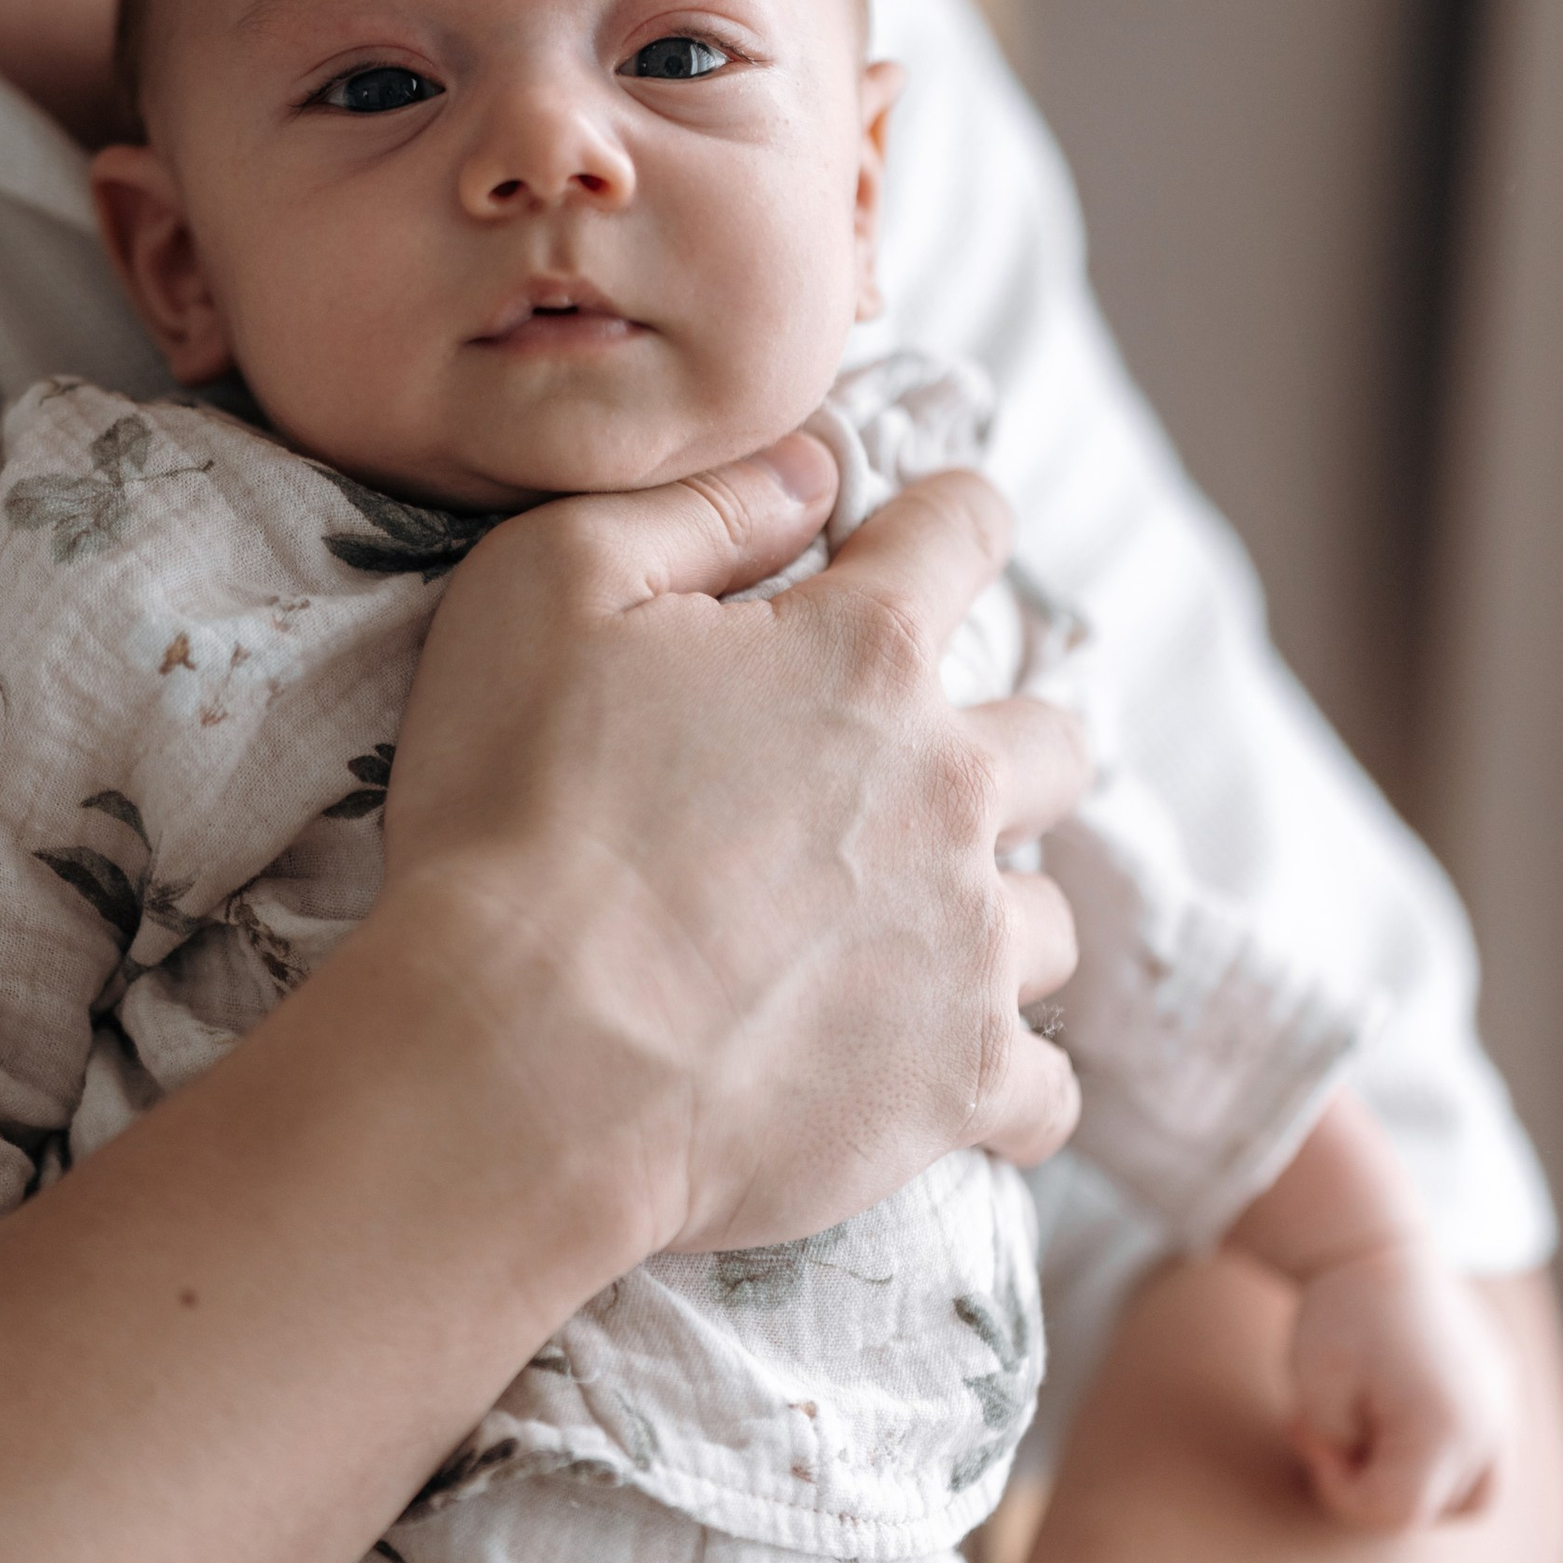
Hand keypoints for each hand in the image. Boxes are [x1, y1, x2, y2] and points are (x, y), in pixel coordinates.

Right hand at [374, 438, 1085, 1261]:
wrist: (517, 1063)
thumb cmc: (509, 817)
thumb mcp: (543, 588)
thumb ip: (695, 508)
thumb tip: (808, 471)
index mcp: (865, 650)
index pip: (964, 530)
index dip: (943, 525)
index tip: (918, 550)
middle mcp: (953, 784)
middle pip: (1053, 739)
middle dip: (995, 747)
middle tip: (902, 789)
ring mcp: (970, 943)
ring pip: (1046, 920)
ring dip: (987, 921)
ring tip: (900, 952)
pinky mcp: (963, 1083)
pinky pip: (1047, 1091)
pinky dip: (1002, 1086)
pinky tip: (933, 1083)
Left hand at [1286, 1235, 1518, 1526]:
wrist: (1374, 1242)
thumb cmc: (1337, 1318)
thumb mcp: (1317, 1400)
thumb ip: (1346, 1463)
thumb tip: (1379, 1490)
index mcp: (1447, 1426)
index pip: (1397, 1512)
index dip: (1340, 1491)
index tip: (1310, 1437)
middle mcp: (1491, 1423)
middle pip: (1443, 1511)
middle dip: (1384, 1491)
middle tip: (1341, 1439)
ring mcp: (1505, 1403)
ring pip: (1477, 1493)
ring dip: (1422, 1483)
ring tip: (1372, 1436)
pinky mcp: (1503, 1386)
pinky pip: (1484, 1449)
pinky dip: (1441, 1452)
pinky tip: (1394, 1411)